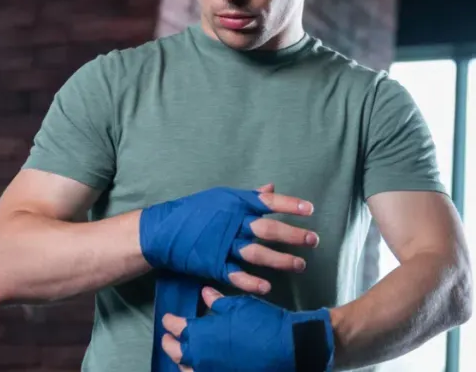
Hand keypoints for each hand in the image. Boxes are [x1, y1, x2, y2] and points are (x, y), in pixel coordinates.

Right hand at [139, 184, 319, 294]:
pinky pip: (235, 275)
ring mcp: (222, 245)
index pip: (268, 202)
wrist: (162, 231)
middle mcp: (232, 223)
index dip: (290, 205)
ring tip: (300, 265)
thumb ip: (248, 196)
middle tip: (313, 240)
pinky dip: (251, 282)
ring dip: (280, 260)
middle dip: (293, 235)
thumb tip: (271, 187)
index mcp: (235, 204)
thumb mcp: (221, 198)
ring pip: (257, 253)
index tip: (310, 209)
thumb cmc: (194, 212)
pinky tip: (268, 287)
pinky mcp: (213, 265)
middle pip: (267, 230)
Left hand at [161, 287, 334, 371]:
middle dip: (170, 343)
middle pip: (176, 351)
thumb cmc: (261, 322)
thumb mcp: (238, 305)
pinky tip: (200, 367)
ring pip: (186, 369)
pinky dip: (196, 370)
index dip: (171, 321)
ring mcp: (209, 371)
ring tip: (183, 357)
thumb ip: (217, 302)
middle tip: (169, 337)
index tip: (169, 318)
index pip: (176, 327)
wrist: (286, 348)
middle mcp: (198, 356)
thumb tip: (204, 294)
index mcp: (199, 333)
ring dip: (182, 361)